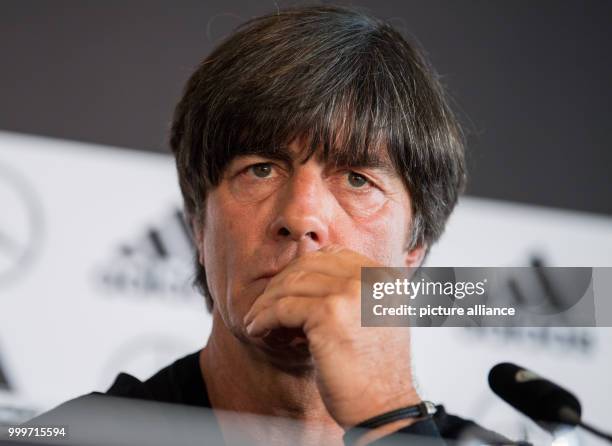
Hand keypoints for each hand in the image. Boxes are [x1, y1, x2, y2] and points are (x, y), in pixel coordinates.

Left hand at [243, 244, 420, 427]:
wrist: (384, 409)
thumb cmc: (375, 371)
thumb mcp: (374, 317)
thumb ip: (353, 292)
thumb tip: (304, 277)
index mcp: (385, 276)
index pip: (333, 256)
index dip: (302, 270)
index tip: (283, 291)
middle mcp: (372, 278)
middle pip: (309, 265)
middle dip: (280, 284)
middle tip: (263, 305)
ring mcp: (352, 292)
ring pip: (292, 284)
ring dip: (266, 302)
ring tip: (255, 318)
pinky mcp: (330, 313)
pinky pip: (282, 308)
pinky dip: (263, 317)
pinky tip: (256, 329)